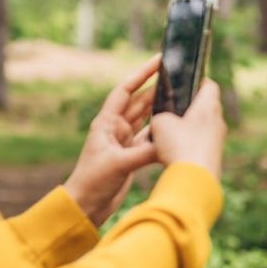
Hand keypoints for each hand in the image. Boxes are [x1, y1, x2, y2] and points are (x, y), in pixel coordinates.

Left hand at [63, 55, 161, 224]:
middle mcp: (115, 128)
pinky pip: (149, 139)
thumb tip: (168, 142)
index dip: (141, 74)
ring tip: (180, 98)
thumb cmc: (93, 181)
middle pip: (139, 102)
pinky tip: (174, 128)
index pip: (125, 90)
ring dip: (161, 109)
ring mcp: (123, 142)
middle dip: (157, 89)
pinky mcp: (131, 156)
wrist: (86, 206)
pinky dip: (161, 133)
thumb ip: (144, 152)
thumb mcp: (119, 164)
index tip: (157, 61)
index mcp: (106, 123)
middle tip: (177, 78)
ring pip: (146, 119)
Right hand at [149, 79, 225, 180]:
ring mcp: (218, 141)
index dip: (197, 81)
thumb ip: (160, 115)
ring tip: (169, 133)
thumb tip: (163, 120)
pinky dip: (189, 145)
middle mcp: (218, 121)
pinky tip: (174, 152)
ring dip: (189, 128)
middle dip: (189, 107)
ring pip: (203, 128)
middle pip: (206, 107)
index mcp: (209, 106)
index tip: (184, 83)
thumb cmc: (179, 146)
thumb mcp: (160, 123)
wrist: (194, 181)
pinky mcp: (214, 157)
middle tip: (171, 109)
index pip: (209, 85)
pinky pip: (201, 145)